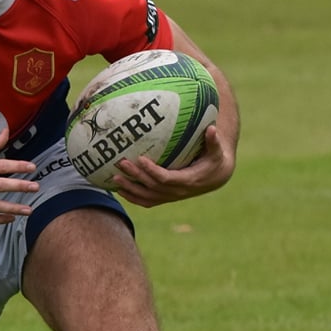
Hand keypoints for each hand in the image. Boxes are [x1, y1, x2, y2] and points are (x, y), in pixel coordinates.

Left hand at [108, 126, 234, 206]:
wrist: (215, 177)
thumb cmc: (214, 160)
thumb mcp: (216, 151)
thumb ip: (213, 141)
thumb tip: (212, 128)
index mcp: (188, 180)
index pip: (166, 178)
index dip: (152, 171)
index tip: (141, 158)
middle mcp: (178, 192)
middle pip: (152, 187)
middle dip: (136, 176)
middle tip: (121, 163)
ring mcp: (171, 197)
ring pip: (147, 197)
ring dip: (130, 188)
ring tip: (114, 177)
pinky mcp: (166, 198)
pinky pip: (147, 201)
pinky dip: (133, 197)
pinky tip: (120, 190)